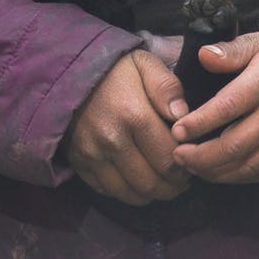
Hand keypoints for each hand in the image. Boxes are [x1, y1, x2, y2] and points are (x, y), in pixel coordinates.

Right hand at [66, 49, 191, 204]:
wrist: (68, 74)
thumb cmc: (113, 70)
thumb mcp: (145, 64)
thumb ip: (167, 87)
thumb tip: (183, 117)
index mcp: (134, 115)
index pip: (169, 158)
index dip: (185, 168)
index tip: (190, 165)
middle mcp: (112, 140)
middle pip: (151, 182)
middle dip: (172, 187)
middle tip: (180, 181)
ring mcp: (92, 155)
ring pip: (130, 193)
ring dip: (151, 195)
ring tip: (162, 185)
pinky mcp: (79, 163)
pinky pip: (107, 190)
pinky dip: (126, 192)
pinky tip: (136, 181)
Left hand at [171, 29, 258, 183]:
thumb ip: (230, 51)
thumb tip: (203, 56)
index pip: (227, 108)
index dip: (199, 123)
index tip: (176, 132)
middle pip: (235, 145)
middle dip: (201, 156)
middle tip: (177, 155)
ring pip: (248, 165)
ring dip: (215, 172)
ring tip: (191, 166)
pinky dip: (236, 176)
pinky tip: (216, 172)